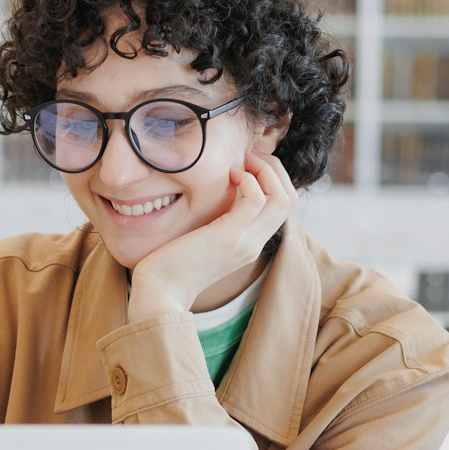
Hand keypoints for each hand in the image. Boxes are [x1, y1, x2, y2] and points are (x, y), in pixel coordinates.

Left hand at [129, 151, 295, 320]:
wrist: (159, 293)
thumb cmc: (170, 265)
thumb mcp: (201, 240)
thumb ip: (215, 223)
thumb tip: (215, 196)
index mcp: (249, 244)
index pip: (282, 208)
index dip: (273, 179)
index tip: (249, 165)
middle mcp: (253, 244)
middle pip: (289, 199)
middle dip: (274, 169)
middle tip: (249, 156)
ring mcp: (245, 241)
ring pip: (282, 198)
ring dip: (265, 170)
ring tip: (242, 162)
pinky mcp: (230, 236)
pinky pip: (256, 199)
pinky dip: (248, 179)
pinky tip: (229, 175)